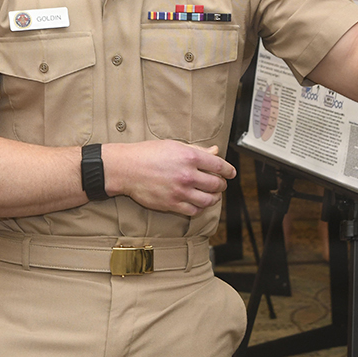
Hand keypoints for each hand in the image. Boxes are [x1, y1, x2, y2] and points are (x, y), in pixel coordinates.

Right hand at [104, 141, 234, 215]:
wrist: (126, 168)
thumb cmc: (147, 154)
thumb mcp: (174, 145)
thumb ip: (197, 150)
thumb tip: (215, 151)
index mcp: (189, 157)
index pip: (219, 166)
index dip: (229, 170)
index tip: (231, 173)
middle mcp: (187, 175)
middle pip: (216, 185)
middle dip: (221, 185)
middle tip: (219, 183)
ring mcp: (180, 192)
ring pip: (208, 200)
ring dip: (213, 198)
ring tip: (210, 195)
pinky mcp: (172, 204)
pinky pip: (194, 210)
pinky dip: (200, 208)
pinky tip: (197, 203)